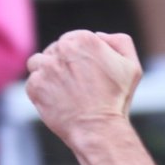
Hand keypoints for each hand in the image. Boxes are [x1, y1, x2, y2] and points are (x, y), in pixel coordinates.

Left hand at [25, 30, 140, 144]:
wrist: (98, 129)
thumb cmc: (116, 100)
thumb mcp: (131, 67)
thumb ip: (120, 42)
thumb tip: (99, 35)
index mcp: (86, 39)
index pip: (72, 39)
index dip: (80, 57)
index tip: (87, 73)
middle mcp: (63, 48)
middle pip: (54, 49)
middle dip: (62, 64)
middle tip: (77, 85)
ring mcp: (46, 67)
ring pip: (38, 62)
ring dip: (47, 73)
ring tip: (63, 90)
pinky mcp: (35, 84)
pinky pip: (33, 82)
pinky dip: (41, 91)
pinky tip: (56, 101)